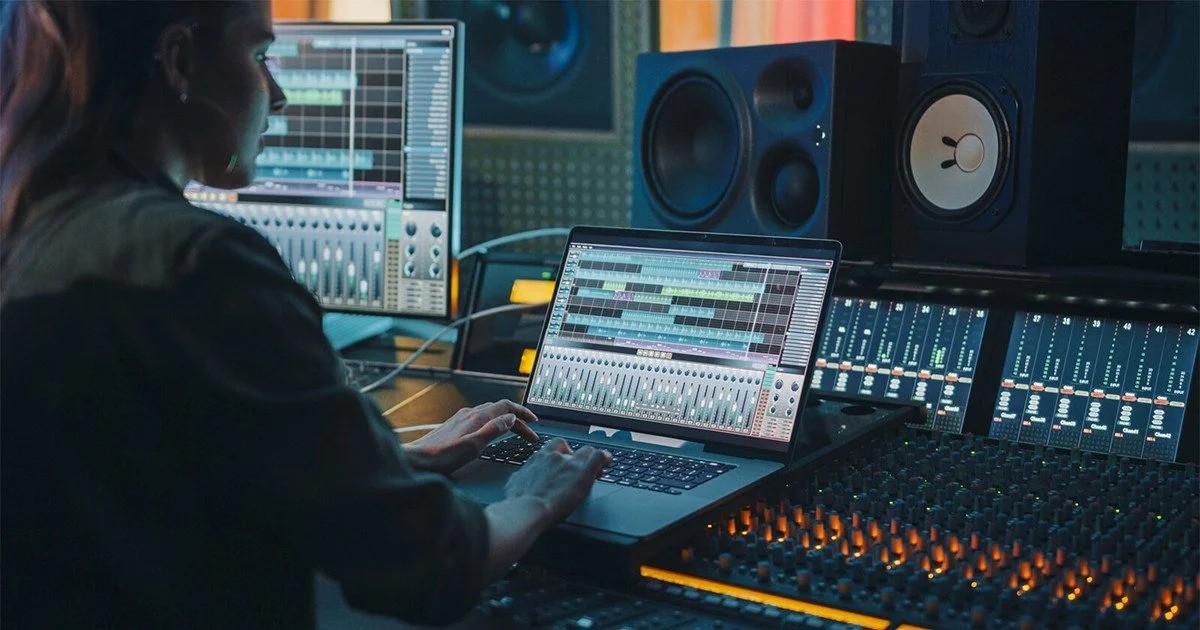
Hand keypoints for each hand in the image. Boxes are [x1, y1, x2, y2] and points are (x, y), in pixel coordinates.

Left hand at [402, 399, 537, 474]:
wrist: (416, 459)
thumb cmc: (442, 457)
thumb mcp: (473, 446)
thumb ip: (494, 430)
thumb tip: (510, 417)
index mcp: (477, 417)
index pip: (506, 407)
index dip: (523, 413)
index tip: (534, 422)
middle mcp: (469, 414)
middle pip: (500, 409)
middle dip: (517, 419)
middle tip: (529, 433)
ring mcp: (461, 418)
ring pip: (490, 413)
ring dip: (505, 420)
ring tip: (515, 431)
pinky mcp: (455, 425)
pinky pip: (481, 418)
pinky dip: (493, 422)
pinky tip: (491, 432)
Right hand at [502, 438, 611, 523]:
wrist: (527, 510)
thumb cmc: (518, 503)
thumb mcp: (515, 486)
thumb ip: (520, 479)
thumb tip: (518, 482)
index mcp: (537, 459)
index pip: (553, 448)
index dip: (560, 455)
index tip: (564, 463)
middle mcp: (553, 457)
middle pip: (569, 449)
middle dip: (574, 456)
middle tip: (578, 468)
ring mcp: (569, 463)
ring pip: (585, 452)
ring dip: (589, 459)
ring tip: (596, 468)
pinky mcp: (583, 472)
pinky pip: (599, 457)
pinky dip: (605, 458)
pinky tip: (608, 461)